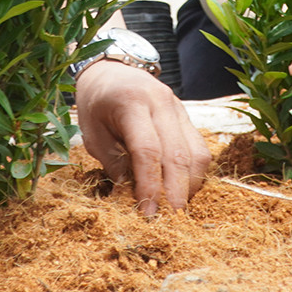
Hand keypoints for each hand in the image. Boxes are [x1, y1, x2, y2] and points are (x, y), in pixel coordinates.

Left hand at [75, 61, 209, 215]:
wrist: (111, 70)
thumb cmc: (97, 104)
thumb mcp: (92, 133)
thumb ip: (112, 163)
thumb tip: (129, 199)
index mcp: (132, 103)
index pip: (148, 150)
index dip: (150, 185)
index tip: (147, 213)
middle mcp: (161, 102)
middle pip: (178, 155)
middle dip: (175, 193)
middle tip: (169, 222)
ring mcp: (179, 108)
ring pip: (196, 153)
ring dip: (189, 186)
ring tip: (175, 209)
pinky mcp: (187, 116)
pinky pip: (199, 149)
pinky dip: (194, 173)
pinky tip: (181, 189)